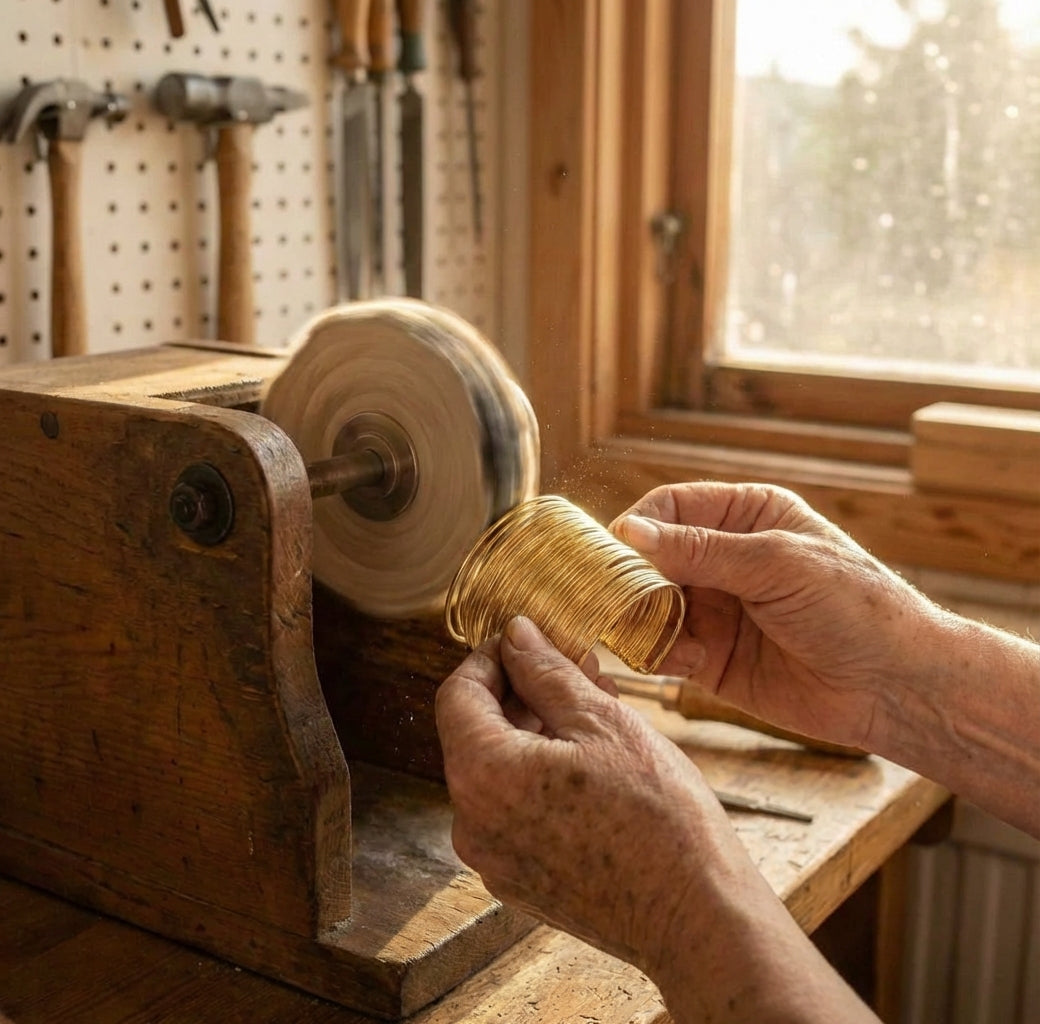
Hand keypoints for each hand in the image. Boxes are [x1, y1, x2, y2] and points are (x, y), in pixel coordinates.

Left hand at [437, 615, 880, 1022]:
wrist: (697, 919)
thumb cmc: (658, 816)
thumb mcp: (603, 720)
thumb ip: (546, 671)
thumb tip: (516, 634)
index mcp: (483, 775)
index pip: (457, 694)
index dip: (490, 657)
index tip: (529, 641)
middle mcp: (472, 823)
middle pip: (476, 733)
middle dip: (520, 693)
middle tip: (575, 670)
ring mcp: (494, 860)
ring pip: (498, 773)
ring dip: (534, 734)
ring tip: (593, 713)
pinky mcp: (521, 883)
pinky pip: (514, 812)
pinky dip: (540, 778)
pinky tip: (591, 765)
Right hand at [610, 482, 942, 750]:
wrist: (894, 688)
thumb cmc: (854, 608)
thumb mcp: (777, 564)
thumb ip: (701, 550)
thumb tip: (628, 532)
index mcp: (746, 516)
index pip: (669, 508)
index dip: (638, 527)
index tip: (619, 553)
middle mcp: (723, 559)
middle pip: (649, 558)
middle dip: (633, 580)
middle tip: (622, 602)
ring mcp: (715, 609)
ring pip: (647, 606)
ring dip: (645, 621)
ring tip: (665, 637)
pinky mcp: (709, 658)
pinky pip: (661, 649)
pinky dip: (660, 655)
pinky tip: (689, 663)